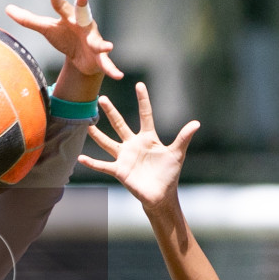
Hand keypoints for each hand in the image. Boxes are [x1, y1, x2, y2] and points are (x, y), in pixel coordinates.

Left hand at [5, 0, 121, 80]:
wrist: (81, 58)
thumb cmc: (64, 37)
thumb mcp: (47, 29)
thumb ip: (28, 20)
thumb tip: (7, 8)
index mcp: (69, 17)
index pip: (60, 5)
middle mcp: (83, 25)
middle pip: (82, 14)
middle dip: (83, 5)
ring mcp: (94, 40)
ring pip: (98, 41)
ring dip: (102, 44)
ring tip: (108, 46)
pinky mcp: (100, 57)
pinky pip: (107, 63)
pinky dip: (112, 70)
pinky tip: (118, 76)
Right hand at [78, 82, 198, 210]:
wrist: (161, 195)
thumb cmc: (169, 174)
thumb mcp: (177, 153)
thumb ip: (183, 138)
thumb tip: (196, 123)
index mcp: (148, 138)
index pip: (145, 115)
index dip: (143, 100)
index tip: (139, 84)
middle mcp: (134, 144)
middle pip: (120, 124)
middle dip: (111, 111)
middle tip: (102, 98)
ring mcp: (125, 157)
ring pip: (108, 142)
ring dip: (97, 134)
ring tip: (87, 124)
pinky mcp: (119, 170)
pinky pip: (103, 165)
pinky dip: (92, 162)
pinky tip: (81, 157)